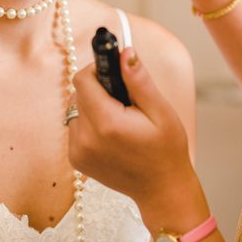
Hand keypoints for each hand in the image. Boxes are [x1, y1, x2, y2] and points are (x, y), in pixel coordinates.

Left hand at [66, 41, 197, 210]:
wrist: (161, 189)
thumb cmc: (167, 150)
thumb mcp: (160, 111)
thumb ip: (138, 80)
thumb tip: (124, 52)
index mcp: (107, 123)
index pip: (83, 80)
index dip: (96, 69)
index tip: (113, 70)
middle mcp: (85, 138)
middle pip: (78, 94)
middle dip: (98, 89)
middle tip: (124, 100)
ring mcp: (77, 151)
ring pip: (75, 111)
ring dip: (93, 107)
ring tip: (119, 119)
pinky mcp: (75, 159)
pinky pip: (75, 128)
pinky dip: (89, 125)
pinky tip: (111, 135)